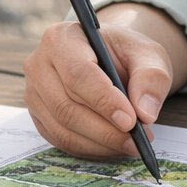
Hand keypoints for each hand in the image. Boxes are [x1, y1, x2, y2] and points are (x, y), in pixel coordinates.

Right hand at [23, 2, 186, 159]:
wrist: (112, 59)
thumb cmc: (126, 54)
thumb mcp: (148, 54)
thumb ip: (151, 77)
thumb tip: (145, 112)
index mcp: (64, 38)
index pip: (78, 74)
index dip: (104, 101)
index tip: (130, 121)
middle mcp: (40, 64)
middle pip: (67, 106)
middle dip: (105, 129)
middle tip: (138, 139)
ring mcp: (35, 92)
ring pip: (63, 128)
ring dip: (100, 143)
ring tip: (132, 143)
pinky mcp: (38, 116)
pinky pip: (61, 140)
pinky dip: (91, 148)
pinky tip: (114, 146)